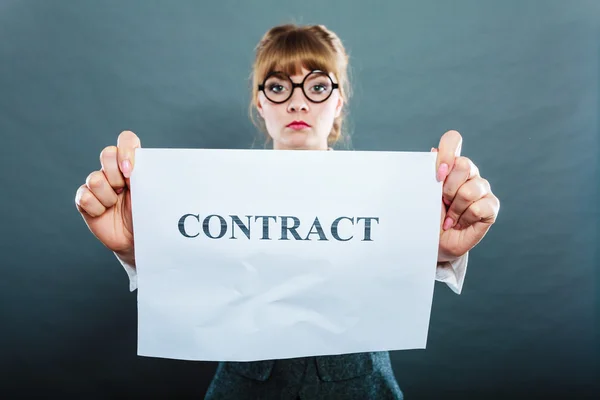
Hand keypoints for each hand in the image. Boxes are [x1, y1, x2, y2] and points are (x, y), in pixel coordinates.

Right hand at [75, 131, 140, 265]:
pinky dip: (97, 209)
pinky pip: (85, 196)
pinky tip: (104, 214)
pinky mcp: (85, 199)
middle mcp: (113, 170)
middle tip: (125, 192)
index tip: (130, 172)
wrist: (137, 240)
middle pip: (107, 153)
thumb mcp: (152, 193)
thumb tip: (138, 165)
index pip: (126, 140)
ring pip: (95, 178)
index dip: (126, 151)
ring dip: (108, 197)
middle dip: (117, 176)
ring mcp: (98, 184)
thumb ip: (147, 174)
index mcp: (132, 164)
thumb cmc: (149, 215)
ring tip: (115, 206)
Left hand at [432, 130, 499, 262]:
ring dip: (455, 209)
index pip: (453, 140)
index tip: (437, 174)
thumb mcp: (424, 194)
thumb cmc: (427, 216)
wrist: (435, 243)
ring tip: (449, 218)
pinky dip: (465, 218)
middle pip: (463, 164)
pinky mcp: (492, 206)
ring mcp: (482, 188)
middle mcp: (469, 173)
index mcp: (451, 164)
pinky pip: (480, 207)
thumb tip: (433, 151)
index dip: (447, 153)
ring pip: (470, 190)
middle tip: (442, 203)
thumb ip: (429, 173)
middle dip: (447, 188)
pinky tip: (460, 223)